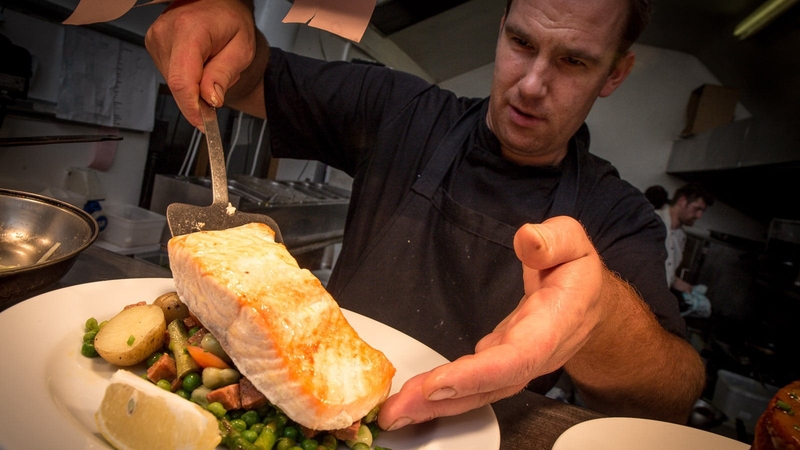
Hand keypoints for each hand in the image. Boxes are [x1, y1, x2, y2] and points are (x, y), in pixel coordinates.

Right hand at [144, 0, 255, 127]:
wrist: (219, 3)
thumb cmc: (232, 20)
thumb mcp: (241, 49)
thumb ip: (223, 75)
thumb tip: (209, 100)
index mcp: (188, 31)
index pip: (182, 81)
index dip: (191, 108)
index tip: (203, 123)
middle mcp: (166, 33)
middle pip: (177, 85)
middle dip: (199, 96)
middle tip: (220, 85)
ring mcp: (156, 38)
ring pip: (174, 82)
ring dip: (195, 85)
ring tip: (211, 63)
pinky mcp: (154, 45)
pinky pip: (171, 74)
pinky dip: (188, 77)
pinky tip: (200, 62)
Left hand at [377, 216, 607, 429]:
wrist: (591, 301)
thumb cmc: (577, 272)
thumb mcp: (574, 243)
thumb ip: (555, 239)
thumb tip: (529, 239)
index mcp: (553, 324)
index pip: (517, 357)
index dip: (478, 374)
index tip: (439, 382)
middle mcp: (534, 354)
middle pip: (490, 385)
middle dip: (443, 400)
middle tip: (398, 411)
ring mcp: (516, 363)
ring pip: (479, 392)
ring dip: (436, 405)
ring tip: (398, 412)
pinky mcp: (500, 364)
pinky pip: (473, 384)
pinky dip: (442, 395)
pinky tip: (415, 399)